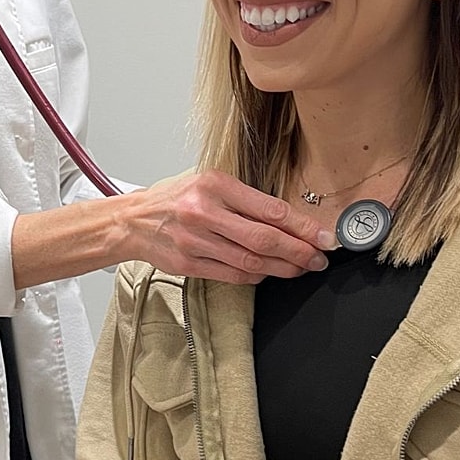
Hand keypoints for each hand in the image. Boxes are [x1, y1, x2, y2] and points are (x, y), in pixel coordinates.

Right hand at [124, 170, 335, 284]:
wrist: (135, 220)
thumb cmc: (176, 199)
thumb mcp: (210, 184)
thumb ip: (245, 200)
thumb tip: (289, 221)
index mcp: (215, 185)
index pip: (270, 209)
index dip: (302, 226)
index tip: (324, 235)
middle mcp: (204, 212)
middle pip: (264, 238)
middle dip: (299, 251)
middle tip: (320, 257)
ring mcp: (196, 241)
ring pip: (251, 260)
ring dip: (283, 267)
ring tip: (302, 267)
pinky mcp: (190, 264)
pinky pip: (233, 274)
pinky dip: (257, 275)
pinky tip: (271, 272)